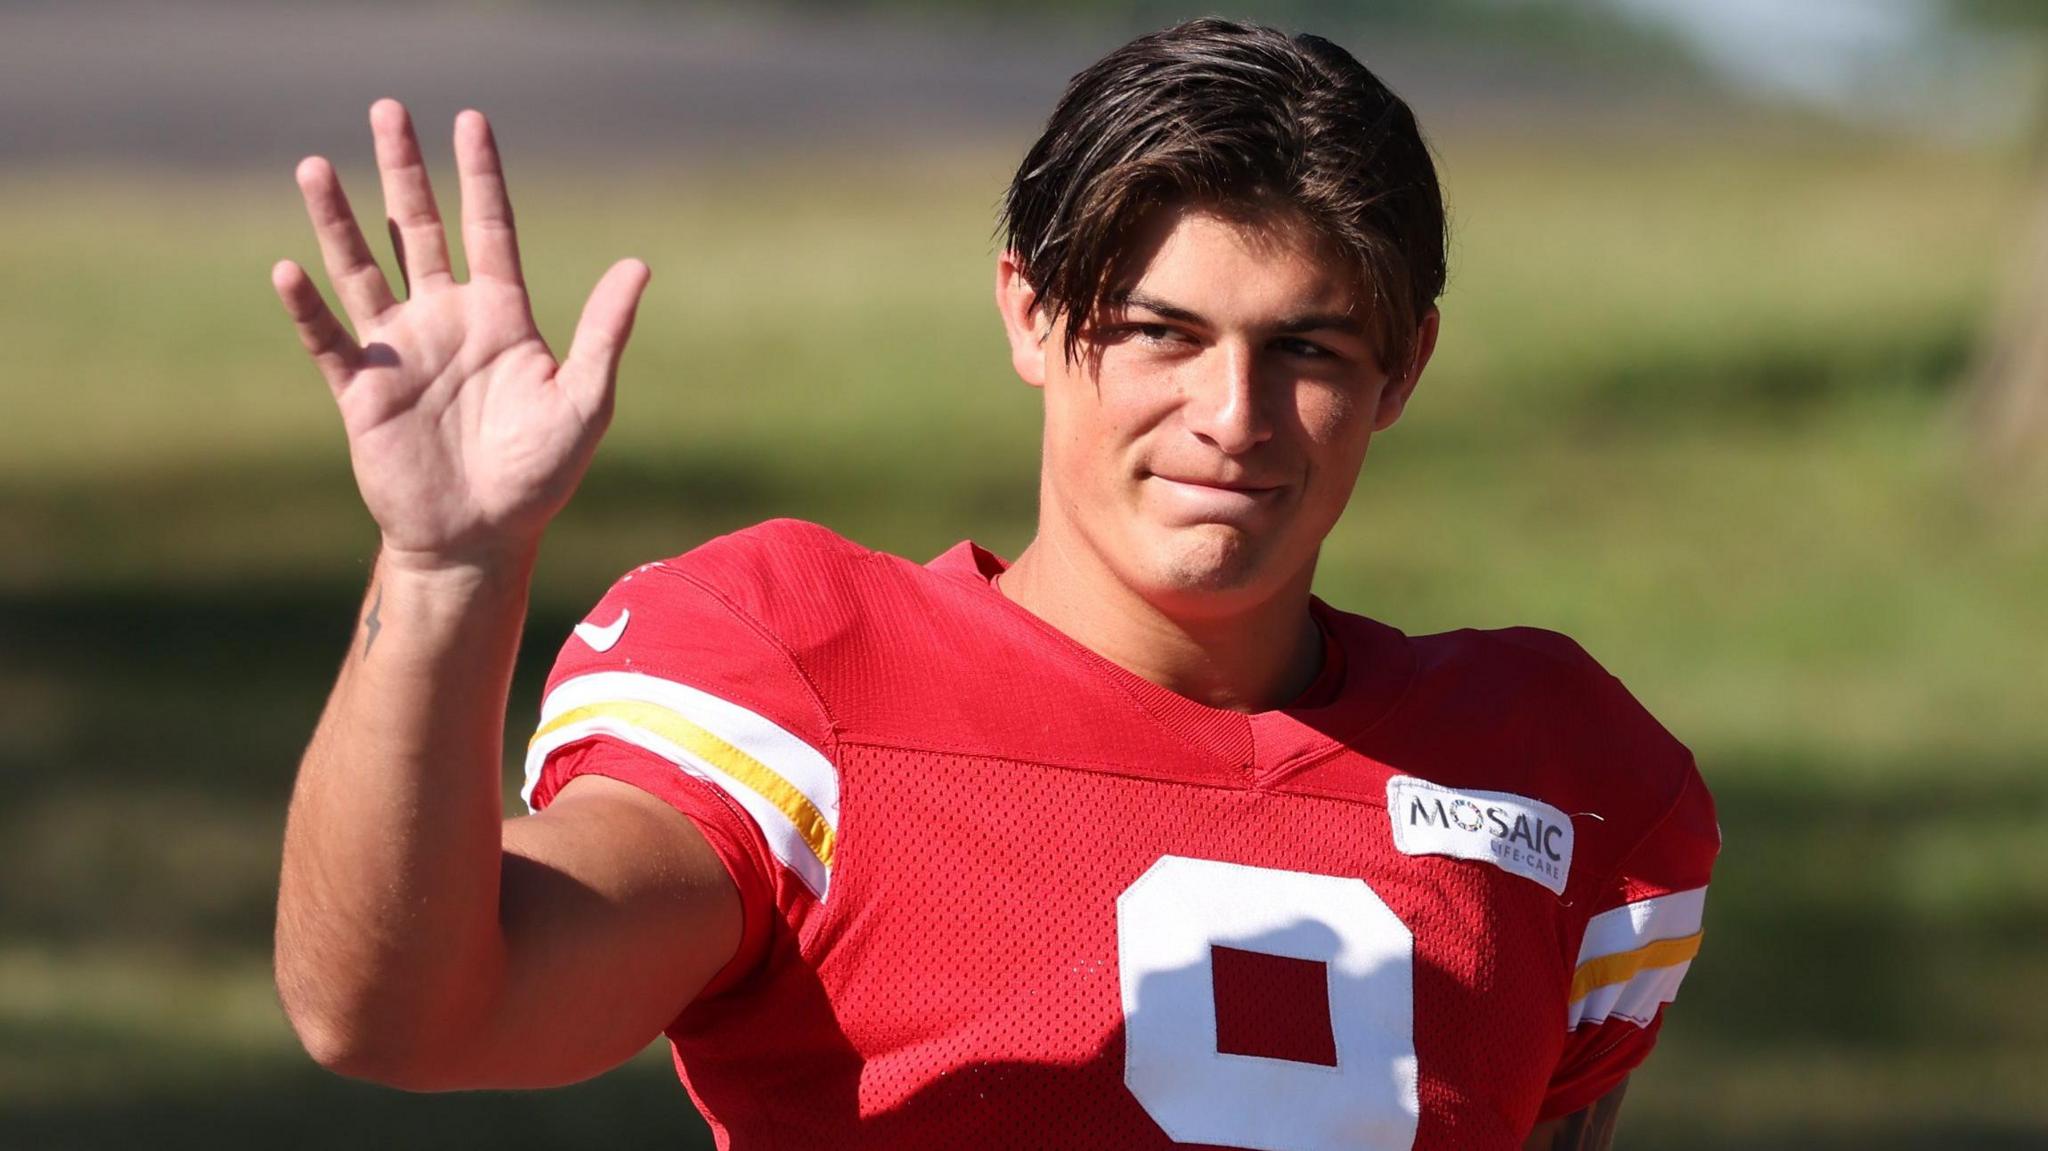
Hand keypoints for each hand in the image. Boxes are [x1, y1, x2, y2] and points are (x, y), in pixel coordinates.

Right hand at [272, 100, 649, 573]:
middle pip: (419, 229)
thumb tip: (639, 265)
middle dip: (404, 171)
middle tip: (388, 109)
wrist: (482, 537)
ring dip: (340, 219)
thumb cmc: (540, 475)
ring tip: (318, 166)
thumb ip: (604, 333)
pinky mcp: (361, 389)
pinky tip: (290, 269)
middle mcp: (446, 320)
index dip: (481, 177)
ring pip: (364, 268)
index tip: (471, 122)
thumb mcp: (584, 400)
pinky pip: (328, 338)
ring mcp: (400, 350)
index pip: (490, 229)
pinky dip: (309, 306)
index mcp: (501, 316)